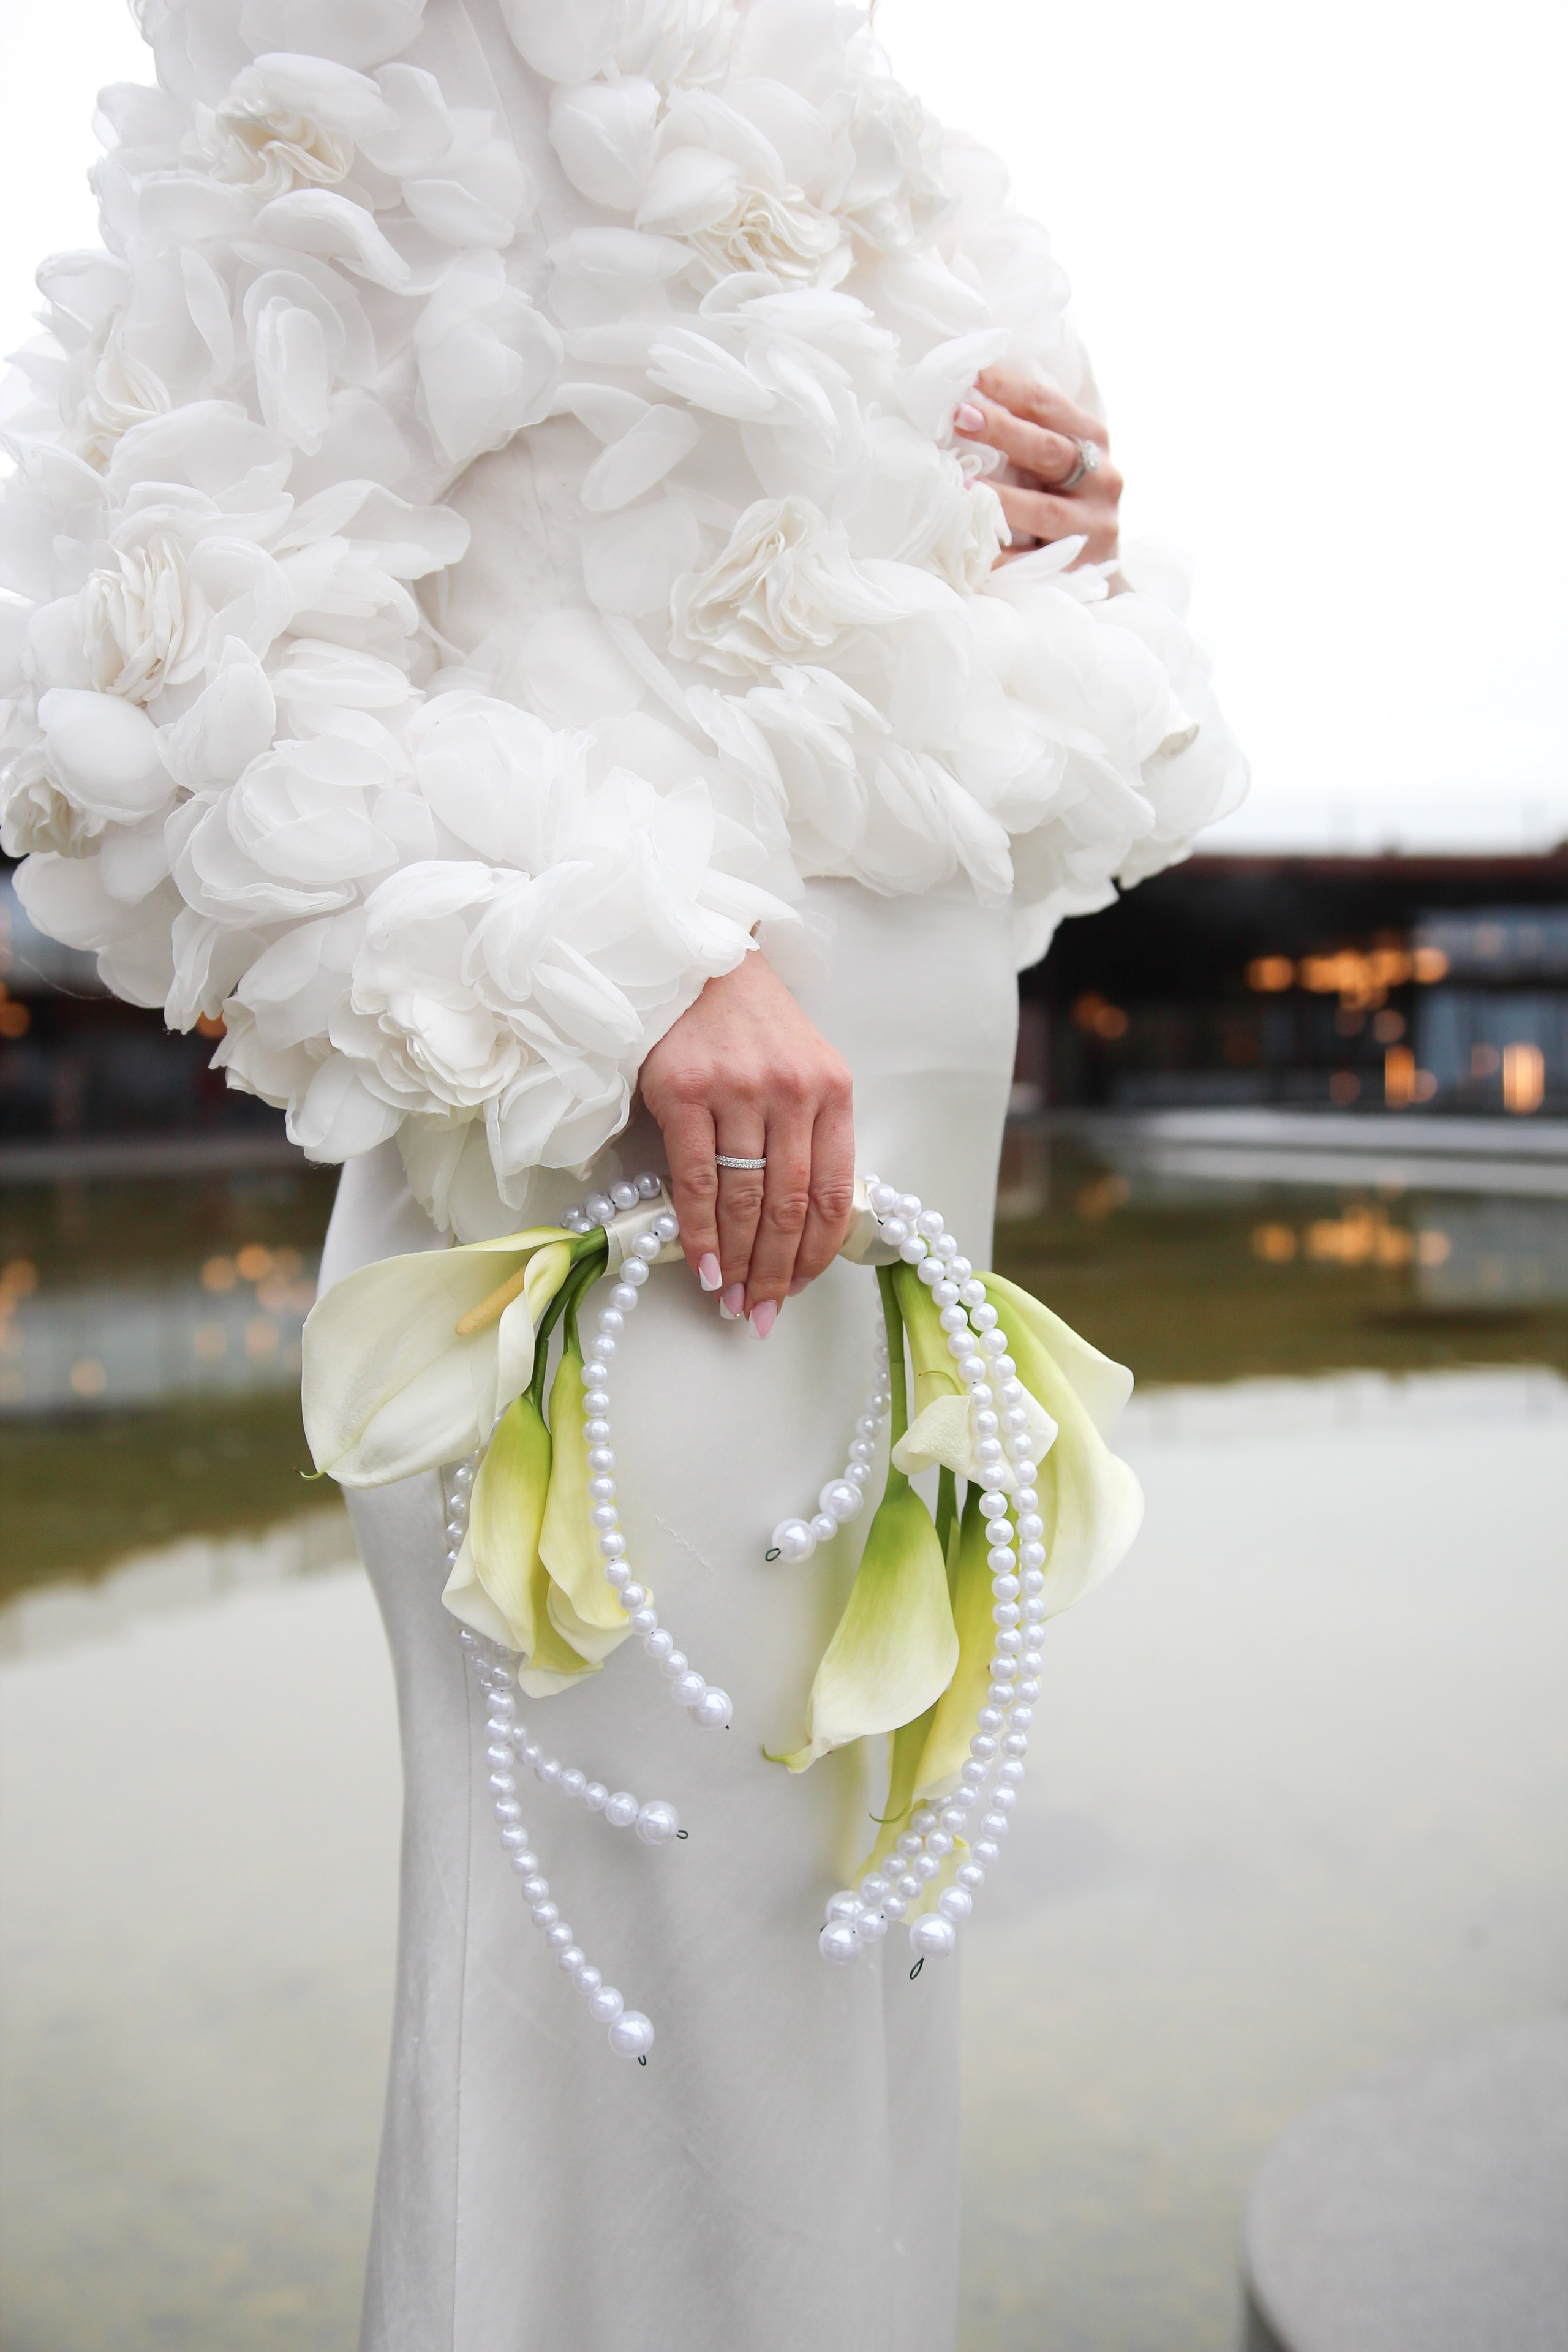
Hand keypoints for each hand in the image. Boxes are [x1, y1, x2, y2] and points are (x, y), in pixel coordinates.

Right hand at [638, 950, 855, 1333]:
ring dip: (740, 1264)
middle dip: (778, 1272)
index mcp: (832, 1090)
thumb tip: (793, 1225)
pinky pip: (697, 1181)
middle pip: (791, 1207)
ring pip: (747, 1201)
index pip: (835, 1191)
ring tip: (733, 1301)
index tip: (800, 1289)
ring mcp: (739, 1092)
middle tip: (762, 1314)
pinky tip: (703, 1266)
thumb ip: (807, 1134)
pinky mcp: (685, 1093)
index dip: (818, 1252)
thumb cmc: (750, 1025)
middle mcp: (792, 1092)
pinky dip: (701, 1233)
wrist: (698, 959)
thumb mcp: (801, 1069)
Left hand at [955, 364, 1121, 566]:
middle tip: (959, 417)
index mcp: (1093, 439)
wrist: (1098, 563)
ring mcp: (1093, 527)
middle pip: (1049, 451)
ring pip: (1044, 510)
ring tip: (962, 486)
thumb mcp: (1058, 457)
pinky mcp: (1077, 569)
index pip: (1048, 405)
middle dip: (1002, 431)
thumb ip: (1027, 429)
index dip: (1008, 389)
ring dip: (1000, 498)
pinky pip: (1030, 562)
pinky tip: (971, 546)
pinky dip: (999, 555)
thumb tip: (966, 398)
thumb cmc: (1064, 498)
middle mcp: (1102, 479)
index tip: (969, 376)